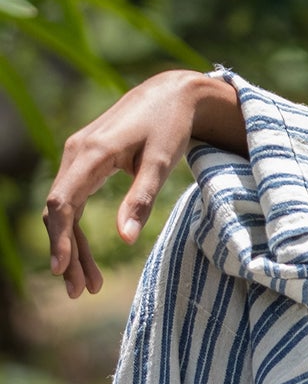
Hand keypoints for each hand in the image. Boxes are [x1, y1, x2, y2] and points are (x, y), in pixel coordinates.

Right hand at [44, 70, 244, 298]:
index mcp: (91, 152)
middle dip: (67, 253)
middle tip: (79, 291)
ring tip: (87, 284)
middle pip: (60, 211)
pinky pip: (73, 200)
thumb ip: (141, 199)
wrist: (172, 92)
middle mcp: (75, 152)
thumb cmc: (170, 125)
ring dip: (72, 246)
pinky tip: (87, 257)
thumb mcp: (162, 162)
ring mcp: (77, 155)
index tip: (62, 269)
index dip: (60, 238)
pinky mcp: (85, 161)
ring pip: (64, 209)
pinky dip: (78, 230)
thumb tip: (126, 239)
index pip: (63, 202)